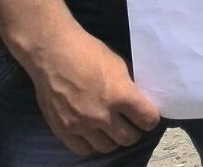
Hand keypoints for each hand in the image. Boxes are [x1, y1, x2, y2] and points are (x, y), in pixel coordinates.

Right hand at [23, 27, 160, 154]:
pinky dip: (91, 144)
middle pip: (129, 139)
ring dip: (112, 139)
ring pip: (107, 147)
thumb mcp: (119, 65)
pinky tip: (92, 134)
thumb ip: (129, 87)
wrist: (52, 53)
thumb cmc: (88, 53)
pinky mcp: (61, 130)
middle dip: (134, 130)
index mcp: (121, 95)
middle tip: (129, 122)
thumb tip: (139, 101)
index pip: (148, 120)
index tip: (146, 115)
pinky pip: (83, 150)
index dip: (150, 118)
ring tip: (110, 129)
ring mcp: (80, 125)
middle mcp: (102, 115)